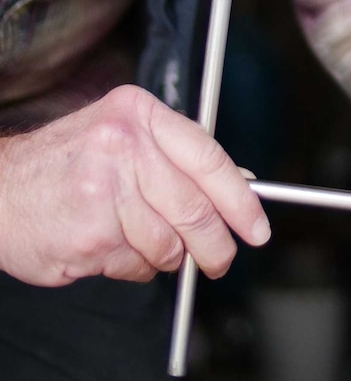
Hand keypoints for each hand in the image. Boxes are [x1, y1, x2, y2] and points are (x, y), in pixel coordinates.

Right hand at [0, 85, 270, 285]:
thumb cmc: (63, 168)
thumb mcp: (120, 139)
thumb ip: (177, 160)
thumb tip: (240, 188)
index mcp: (138, 114)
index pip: (210, 160)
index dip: (242, 201)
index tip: (257, 228)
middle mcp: (122, 144)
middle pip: (197, 209)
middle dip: (215, 245)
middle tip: (219, 260)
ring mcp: (104, 189)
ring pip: (170, 243)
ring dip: (165, 257)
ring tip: (137, 242)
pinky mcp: (91, 233)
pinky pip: (138, 264)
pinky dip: (133, 266)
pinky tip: (109, 247)